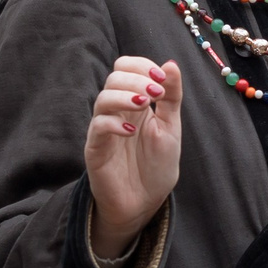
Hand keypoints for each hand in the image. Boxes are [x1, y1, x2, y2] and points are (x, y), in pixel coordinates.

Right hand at [86, 55, 183, 259]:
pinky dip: (113, 124)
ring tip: (145, 105)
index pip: (126, 67)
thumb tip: (170, 64)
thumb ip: (171, 97)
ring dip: (125, 96)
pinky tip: (131, 132)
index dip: (142, 66)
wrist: (145, 203)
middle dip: (136, 79)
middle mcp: (116, 111)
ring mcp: (104, 129)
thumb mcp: (171, 127)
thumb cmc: (156, 166)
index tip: (161, 79)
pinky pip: (97, 127)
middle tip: (156, 94)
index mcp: (134, 101)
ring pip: (103, 98)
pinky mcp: (96, 149)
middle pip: (114, 77)